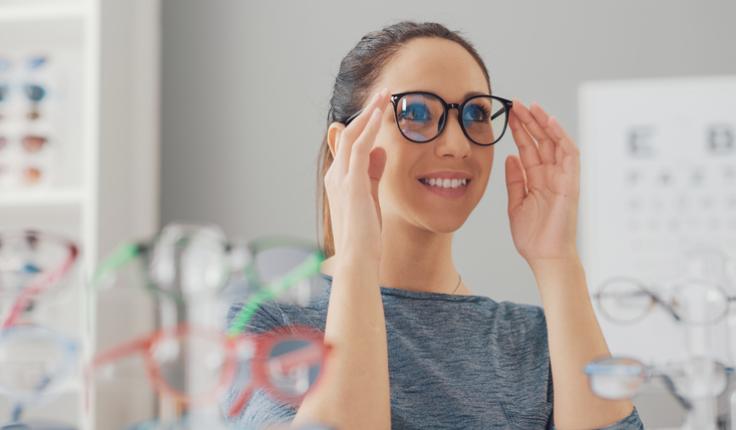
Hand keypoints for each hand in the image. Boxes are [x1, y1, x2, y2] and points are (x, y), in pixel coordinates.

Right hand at [325, 89, 389, 263]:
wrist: (358, 259)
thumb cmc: (365, 235)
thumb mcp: (371, 198)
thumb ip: (374, 173)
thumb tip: (381, 151)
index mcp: (338, 181)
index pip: (349, 145)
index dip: (364, 125)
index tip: (380, 110)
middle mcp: (336, 176)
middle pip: (348, 134)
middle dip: (366, 113)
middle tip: (383, 95)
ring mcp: (342, 179)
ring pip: (353, 135)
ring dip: (369, 113)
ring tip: (385, 96)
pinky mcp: (352, 184)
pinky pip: (360, 148)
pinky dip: (369, 129)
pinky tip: (380, 115)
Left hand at [504, 100, 580, 265]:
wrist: (545, 255)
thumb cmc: (532, 236)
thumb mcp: (516, 203)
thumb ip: (515, 180)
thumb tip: (511, 157)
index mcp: (536, 180)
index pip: (528, 149)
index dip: (519, 131)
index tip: (509, 114)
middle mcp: (550, 175)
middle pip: (541, 141)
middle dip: (529, 121)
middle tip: (516, 103)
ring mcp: (562, 178)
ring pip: (555, 143)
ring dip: (543, 124)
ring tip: (531, 107)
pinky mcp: (570, 183)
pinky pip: (569, 155)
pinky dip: (561, 137)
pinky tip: (550, 123)